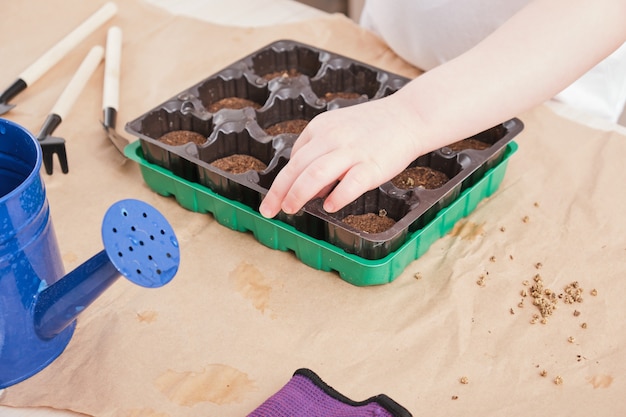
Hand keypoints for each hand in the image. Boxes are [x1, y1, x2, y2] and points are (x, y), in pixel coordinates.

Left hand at [259, 95, 422, 217]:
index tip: (276, 199)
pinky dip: (337, 196)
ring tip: (290, 209)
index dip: (283, 181)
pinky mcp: (372, 165)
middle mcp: (332, 138)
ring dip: (299, 193)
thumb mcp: (338, 130)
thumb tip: (309, 190)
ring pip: (316, 174)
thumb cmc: (372, 129)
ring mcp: (352, 151)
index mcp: (320, 128)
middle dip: (280, 191)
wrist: (408, 117)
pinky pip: (350, 183)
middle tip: (269, 210)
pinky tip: (329, 207)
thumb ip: (321, 155)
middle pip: (298, 167)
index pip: (295, 158)